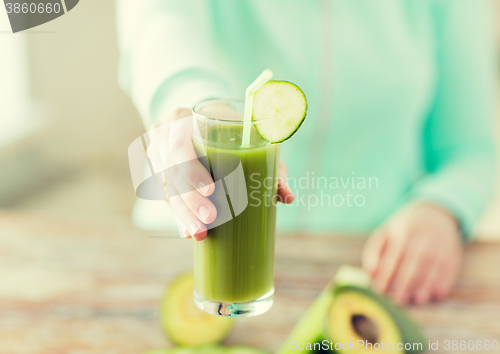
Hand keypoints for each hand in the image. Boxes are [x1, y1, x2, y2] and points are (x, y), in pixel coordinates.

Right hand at [149, 107, 293, 240]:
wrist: (205, 122)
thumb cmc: (231, 129)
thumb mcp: (249, 138)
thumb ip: (269, 164)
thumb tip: (286, 197)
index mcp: (180, 119)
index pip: (179, 146)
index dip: (191, 170)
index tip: (211, 190)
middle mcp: (163, 137)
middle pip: (171, 172)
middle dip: (190, 200)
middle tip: (210, 219)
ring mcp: (157, 156)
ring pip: (167, 189)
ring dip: (184, 214)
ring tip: (200, 234)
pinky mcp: (159, 173)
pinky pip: (166, 196)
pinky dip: (179, 215)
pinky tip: (189, 232)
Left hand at [361, 202, 463, 304]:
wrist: (434, 215)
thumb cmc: (402, 231)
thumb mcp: (385, 233)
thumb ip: (373, 251)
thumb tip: (368, 272)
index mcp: (402, 230)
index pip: (393, 253)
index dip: (386, 272)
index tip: (379, 289)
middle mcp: (422, 234)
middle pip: (413, 259)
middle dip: (405, 281)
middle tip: (397, 300)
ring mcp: (439, 242)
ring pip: (432, 264)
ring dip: (425, 283)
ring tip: (417, 300)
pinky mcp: (453, 251)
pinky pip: (449, 267)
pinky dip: (444, 281)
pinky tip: (436, 295)